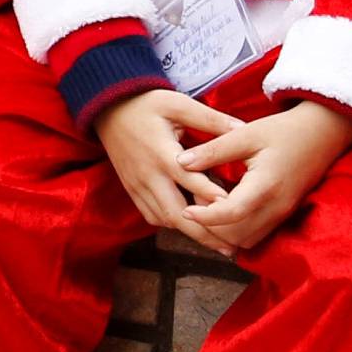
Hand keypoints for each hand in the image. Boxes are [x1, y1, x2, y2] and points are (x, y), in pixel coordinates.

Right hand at [94, 88, 239, 250]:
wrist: (107, 106)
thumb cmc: (146, 103)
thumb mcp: (178, 103)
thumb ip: (210, 119)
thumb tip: (244, 128)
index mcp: (162, 153)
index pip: (190, 181)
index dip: (213, 198)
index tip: (236, 211)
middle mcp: (149, 174)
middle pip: (177, 212)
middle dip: (204, 233)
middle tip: (231, 248)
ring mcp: (137, 184)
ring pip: (164, 218)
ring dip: (190, 233)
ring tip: (216, 245)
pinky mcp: (131, 188)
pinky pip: (151, 215)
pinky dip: (171, 224)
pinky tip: (189, 228)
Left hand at [175, 99, 351, 255]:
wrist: (322, 134)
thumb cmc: (282, 130)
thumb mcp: (244, 134)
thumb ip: (213, 150)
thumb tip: (181, 163)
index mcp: (265, 185)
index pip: (231, 213)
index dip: (205, 216)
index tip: (185, 209)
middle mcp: (276, 207)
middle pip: (236, 236)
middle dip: (210, 226)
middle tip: (196, 201)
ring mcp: (282, 214)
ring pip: (245, 241)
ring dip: (222, 231)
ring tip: (208, 203)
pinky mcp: (283, 216)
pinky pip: (255, 235)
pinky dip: (235, 230)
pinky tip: (224, 207)